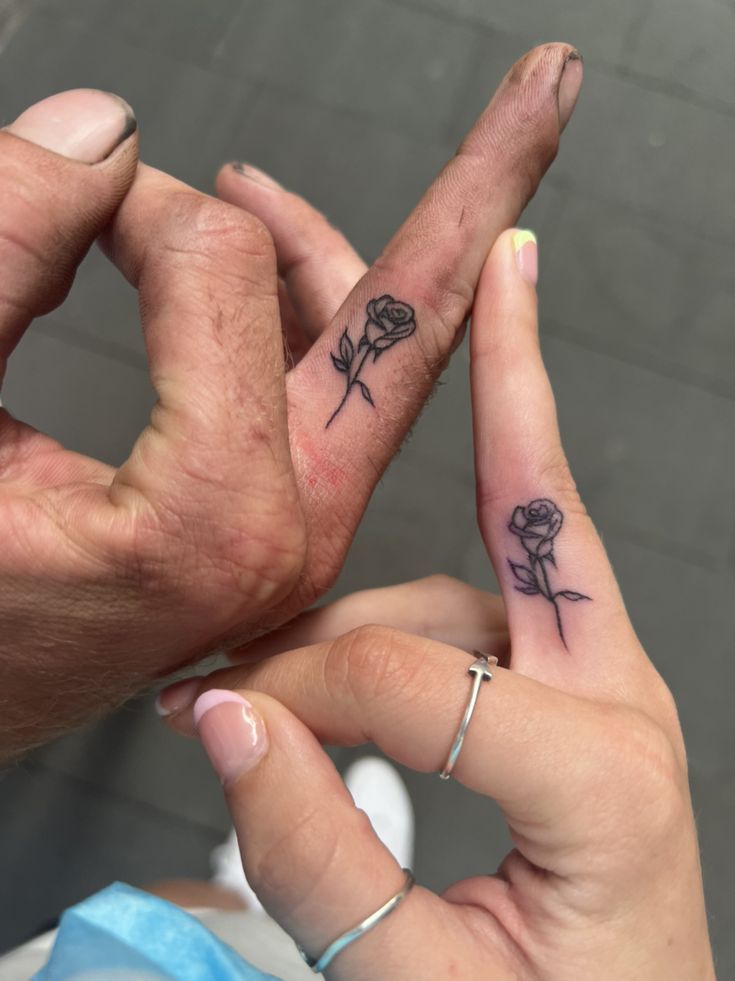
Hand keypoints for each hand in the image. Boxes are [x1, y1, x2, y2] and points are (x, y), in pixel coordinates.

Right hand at [0, 45, 580, 757]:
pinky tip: (291, 256)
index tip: (63, 202)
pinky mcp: (276, 534)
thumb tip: (106, 138)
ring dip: (385, 249)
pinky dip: (318, 316)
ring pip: (374, 365)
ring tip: (437, 162)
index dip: (123, 209)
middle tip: (550, 89)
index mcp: (206, 524)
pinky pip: (335, 407)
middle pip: (410, 328)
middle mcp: (283, 537)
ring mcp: (294, 540)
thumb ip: (4, 255)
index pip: (219, 278)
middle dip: (483, 193)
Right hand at [163, 230, 713, 978]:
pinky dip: (413, 584)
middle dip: (508, 366)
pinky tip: (351, 607)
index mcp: (604, 780)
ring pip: (480, 568)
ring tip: (291, 613)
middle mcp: (621, 705)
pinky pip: (497, 595)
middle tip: (482, 254)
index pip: (413, 677)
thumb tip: (223, 723)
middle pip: (537, 511)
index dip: (293, 694)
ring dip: (385, 559)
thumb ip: (315, 855)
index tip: (211, 721)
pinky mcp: (574, 695)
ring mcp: (605, 690)